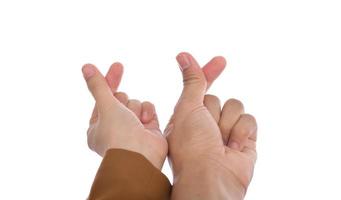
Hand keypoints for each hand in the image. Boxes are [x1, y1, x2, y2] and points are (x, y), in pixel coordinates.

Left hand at [82, 63, 166, 168]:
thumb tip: (86, 66)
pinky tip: (146, 123)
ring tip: (136, 124)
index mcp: (98, 126)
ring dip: (136, 109)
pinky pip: (148, 108)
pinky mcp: (149, 129)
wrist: (141, 157)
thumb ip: (98, 85)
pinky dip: (147, 112)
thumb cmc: (118, 135)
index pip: (103, 97)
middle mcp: (115, 127)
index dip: (110, 81)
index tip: (118, 65)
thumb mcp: (106, 106)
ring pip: (135, 102)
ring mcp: (132, 128)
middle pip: (121, 99)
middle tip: (124, 114)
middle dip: (124, 103)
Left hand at [165, 52, 257, 198]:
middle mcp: (206, 124)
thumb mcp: (188, 108)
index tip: (221, 60)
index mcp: (188, 117)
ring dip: (227, 123)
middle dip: (213, 112)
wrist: (212, 176)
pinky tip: (234, 147)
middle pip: (217, 98)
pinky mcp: (244, 139)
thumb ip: (192, 81)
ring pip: (235, 106)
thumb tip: (183, 55)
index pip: (200, 88)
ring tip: (220, 142)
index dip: (209, 73)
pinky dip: (241, 132)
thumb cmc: (192, 145)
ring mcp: (226, 131)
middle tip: (206, 130)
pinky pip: (249, 119)